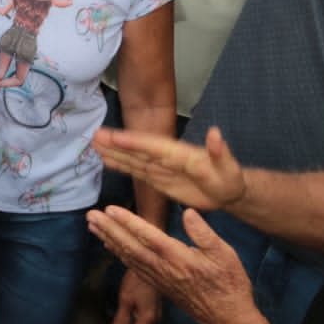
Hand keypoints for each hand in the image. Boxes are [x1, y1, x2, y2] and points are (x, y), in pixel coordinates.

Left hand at [88, 208, 265, 323]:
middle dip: (109, 229)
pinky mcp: (158, 285)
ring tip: (92, 225)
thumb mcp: (225, 254)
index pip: (148, 237)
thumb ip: (204, 233)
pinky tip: (109, 245)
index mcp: (179, 258)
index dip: (128, 222)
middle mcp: (164, 268)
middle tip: (90, 215)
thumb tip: (188, 212)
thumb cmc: (229, 283)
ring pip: (129, 257)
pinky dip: (119, 254)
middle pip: (131, 246)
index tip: (110, 209)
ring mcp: (159, 278)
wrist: (227, 317)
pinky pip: (133, 267)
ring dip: (109, 240)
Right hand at [94, 125, 247, 211]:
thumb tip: (216, 133)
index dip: (135, 142)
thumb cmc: (230, 178)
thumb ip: (220, 152)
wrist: (229, 190)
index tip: (115, 137)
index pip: (154, 146)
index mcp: (180, 153)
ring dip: (114, 151)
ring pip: (133, 158)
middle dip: (116, 143)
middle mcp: (166, 156)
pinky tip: (106, 160)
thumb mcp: (228, 167)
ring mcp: (160, 166)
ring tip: (93, 143)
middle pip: (137, 149)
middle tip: (94, 135)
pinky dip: (120, 164)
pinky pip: (136, 170)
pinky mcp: (158, 177)